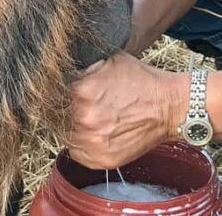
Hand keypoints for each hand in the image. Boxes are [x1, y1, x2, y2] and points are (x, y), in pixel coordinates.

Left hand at [68, 52, 188, 168]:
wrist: (169, 106)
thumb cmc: (141, 81)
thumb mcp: (109, 61)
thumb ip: (82, 67)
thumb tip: (60, 69)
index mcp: (81, 90)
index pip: (52, 93)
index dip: (58, 92)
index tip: (67, 92)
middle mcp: (83, 118)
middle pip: (57, 115)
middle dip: (67, 109)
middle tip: (83, 105)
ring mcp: (92, 142)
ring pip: (65, 135)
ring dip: (73, 128)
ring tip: (94, 119)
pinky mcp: (101, 160)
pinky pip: (77, 154)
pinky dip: (82, 145)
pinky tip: (97, 133)